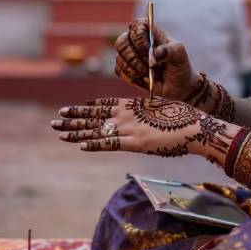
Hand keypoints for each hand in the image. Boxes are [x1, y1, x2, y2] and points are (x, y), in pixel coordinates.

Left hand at [51, 96, 232, 160]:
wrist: (194, 127)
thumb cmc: (184, 118)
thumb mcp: (162, 109)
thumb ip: (149, 112)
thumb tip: (146, 113)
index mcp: (134, 105)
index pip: (104, 104)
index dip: (86, 108)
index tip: (72, 109)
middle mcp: (127, 114)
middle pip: (94, 116)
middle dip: (73, 118)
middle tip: (55, 120)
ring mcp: (129, 128)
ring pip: (96, 130)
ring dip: (76, 131)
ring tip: (59, 131)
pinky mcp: (134, 143)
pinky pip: (109, 144)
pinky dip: (94, 144)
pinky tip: (79, 145)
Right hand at [114, 19, 196, 99]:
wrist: (178, 86)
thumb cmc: (179, 66)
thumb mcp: (180, 55)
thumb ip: (171, 50)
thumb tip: (155, 54)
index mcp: (151, 33)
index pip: (136, 25)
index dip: (137, 34)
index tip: (146, 47)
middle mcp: (137, 42)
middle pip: (122, 41)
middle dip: (135, 56)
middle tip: (150, 64)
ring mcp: (129, 56)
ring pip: (120, 58)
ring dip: (136, 69)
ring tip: (151, 73)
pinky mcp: (125, 70)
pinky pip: (120, 71)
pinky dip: (132, 77)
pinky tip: (145, 79)